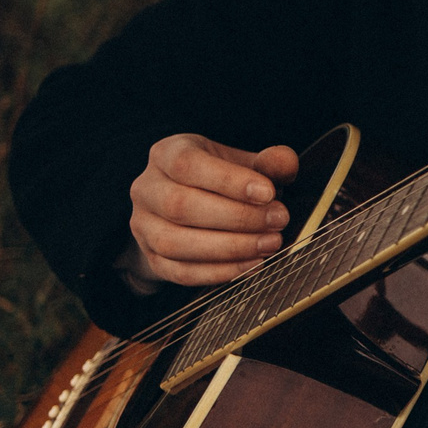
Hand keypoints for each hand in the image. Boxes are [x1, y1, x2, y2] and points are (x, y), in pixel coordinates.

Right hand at [129, 135, 299, 285]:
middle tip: (278, 220)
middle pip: (180, 205)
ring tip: (269, 244)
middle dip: (236, 217)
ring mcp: (143, 226)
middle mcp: (147, 188)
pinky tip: (252, 264)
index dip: (229, 180)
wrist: (196, 206)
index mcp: (166, 154)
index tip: (268, 193)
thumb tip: (284, 161)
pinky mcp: (152, 258)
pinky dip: (219, 272)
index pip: (188, 164)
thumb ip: (268, 162)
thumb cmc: (224, 181)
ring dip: (229, 248)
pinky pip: (179, 272)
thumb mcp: (245, 163)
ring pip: (175, 242)